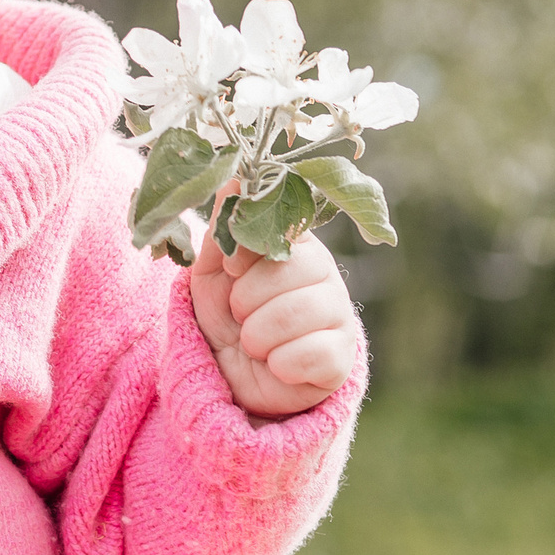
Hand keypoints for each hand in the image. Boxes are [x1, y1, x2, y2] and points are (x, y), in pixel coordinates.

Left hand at [189, 225, 359, 418]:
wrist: (230, 376)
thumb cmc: (224, 314)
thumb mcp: (212, 270)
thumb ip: (223, 227)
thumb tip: (233, 178)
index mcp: (296, 244)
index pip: (285, 225)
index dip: (249, 251)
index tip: (232, 270)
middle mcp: (325, 273)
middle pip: (292, 270)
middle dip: (247, 299)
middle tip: (239, 314)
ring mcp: (339, 316)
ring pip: (300, 313)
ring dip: (258, 335)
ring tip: (253, 342)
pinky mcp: (343, 358)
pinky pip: (314, 355)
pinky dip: (280, 364)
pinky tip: (277, 365)